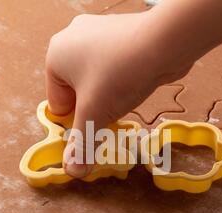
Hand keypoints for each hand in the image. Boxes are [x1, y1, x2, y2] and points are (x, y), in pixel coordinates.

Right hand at [45, 12, 189, 177]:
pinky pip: (113, 67)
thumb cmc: (119, 75)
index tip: (91, 131)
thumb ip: (82, 143)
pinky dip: (120, 82)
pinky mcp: (121, 35)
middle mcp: (73, 40)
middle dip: (91, 110)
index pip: (57, 103)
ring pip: (96, 79)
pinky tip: (134, 87)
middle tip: (108, 122)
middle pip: (76, 91)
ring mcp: (98, 33)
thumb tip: (73, 171)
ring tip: (123, 104)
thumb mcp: (95, 114)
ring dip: (107, 98)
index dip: (75, 122)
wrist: (165, 42)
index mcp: (56, 56)